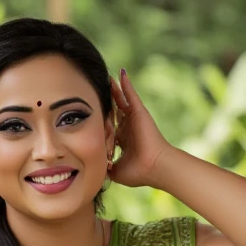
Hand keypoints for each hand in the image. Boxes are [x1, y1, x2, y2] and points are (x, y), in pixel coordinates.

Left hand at [108, 68, 172, 188]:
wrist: (154, 167)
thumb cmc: (139, 172)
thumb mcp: (117, 172)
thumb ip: (106, 168)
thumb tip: (96, 169)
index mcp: (124, 140)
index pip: (110, 127)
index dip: (100, 122)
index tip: (90, 115)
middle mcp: (129, 127)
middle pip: (115, 111)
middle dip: (107, 102)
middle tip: (96, 90)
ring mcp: (134, 118)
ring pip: (121, 100)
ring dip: (114, 89)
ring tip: (106, 78)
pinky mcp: (139, 112)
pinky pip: (130, 95)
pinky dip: (126, 84)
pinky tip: (121, 73)